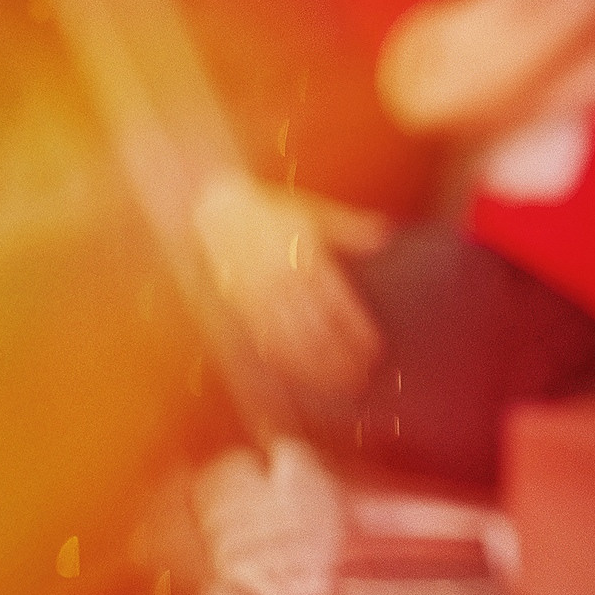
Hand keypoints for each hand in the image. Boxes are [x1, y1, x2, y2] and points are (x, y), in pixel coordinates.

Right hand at [191, 170, 388, 401]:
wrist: (210, 209)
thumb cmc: (267, 212)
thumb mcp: (313, 213)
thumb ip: (350, 228)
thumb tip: (385, 235)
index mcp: (305, 259)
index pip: (336, 303)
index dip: (355, 331)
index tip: (373, 352)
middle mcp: (281, 281)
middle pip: (314, 328)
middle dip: (336, 357)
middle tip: (358, 380)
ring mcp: (255, 297)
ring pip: (286, 340)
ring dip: (310, 366)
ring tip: (332, 386)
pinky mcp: (235, 306)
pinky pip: (255, 338)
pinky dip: (274, 362)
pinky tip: (288, 379)